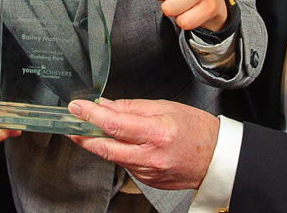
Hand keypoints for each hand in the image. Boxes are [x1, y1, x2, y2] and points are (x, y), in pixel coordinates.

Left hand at [66, 98, 218, 189]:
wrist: (216, 158)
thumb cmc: (196, 129)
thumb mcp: (165, 108)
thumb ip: (132, 108)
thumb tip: (105, 106)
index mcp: (156, 133)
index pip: (114, 124)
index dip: (90, 116)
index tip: (76, 108)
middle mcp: (150, 156)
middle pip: (105, 148)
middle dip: (82, 136)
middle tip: (69, 125)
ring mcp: (148, 172)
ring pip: (114, 157)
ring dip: (100, 143)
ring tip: (94, 128)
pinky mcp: (148, 180)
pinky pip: (126, 164)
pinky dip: (119, 152)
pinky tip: (122, 142)